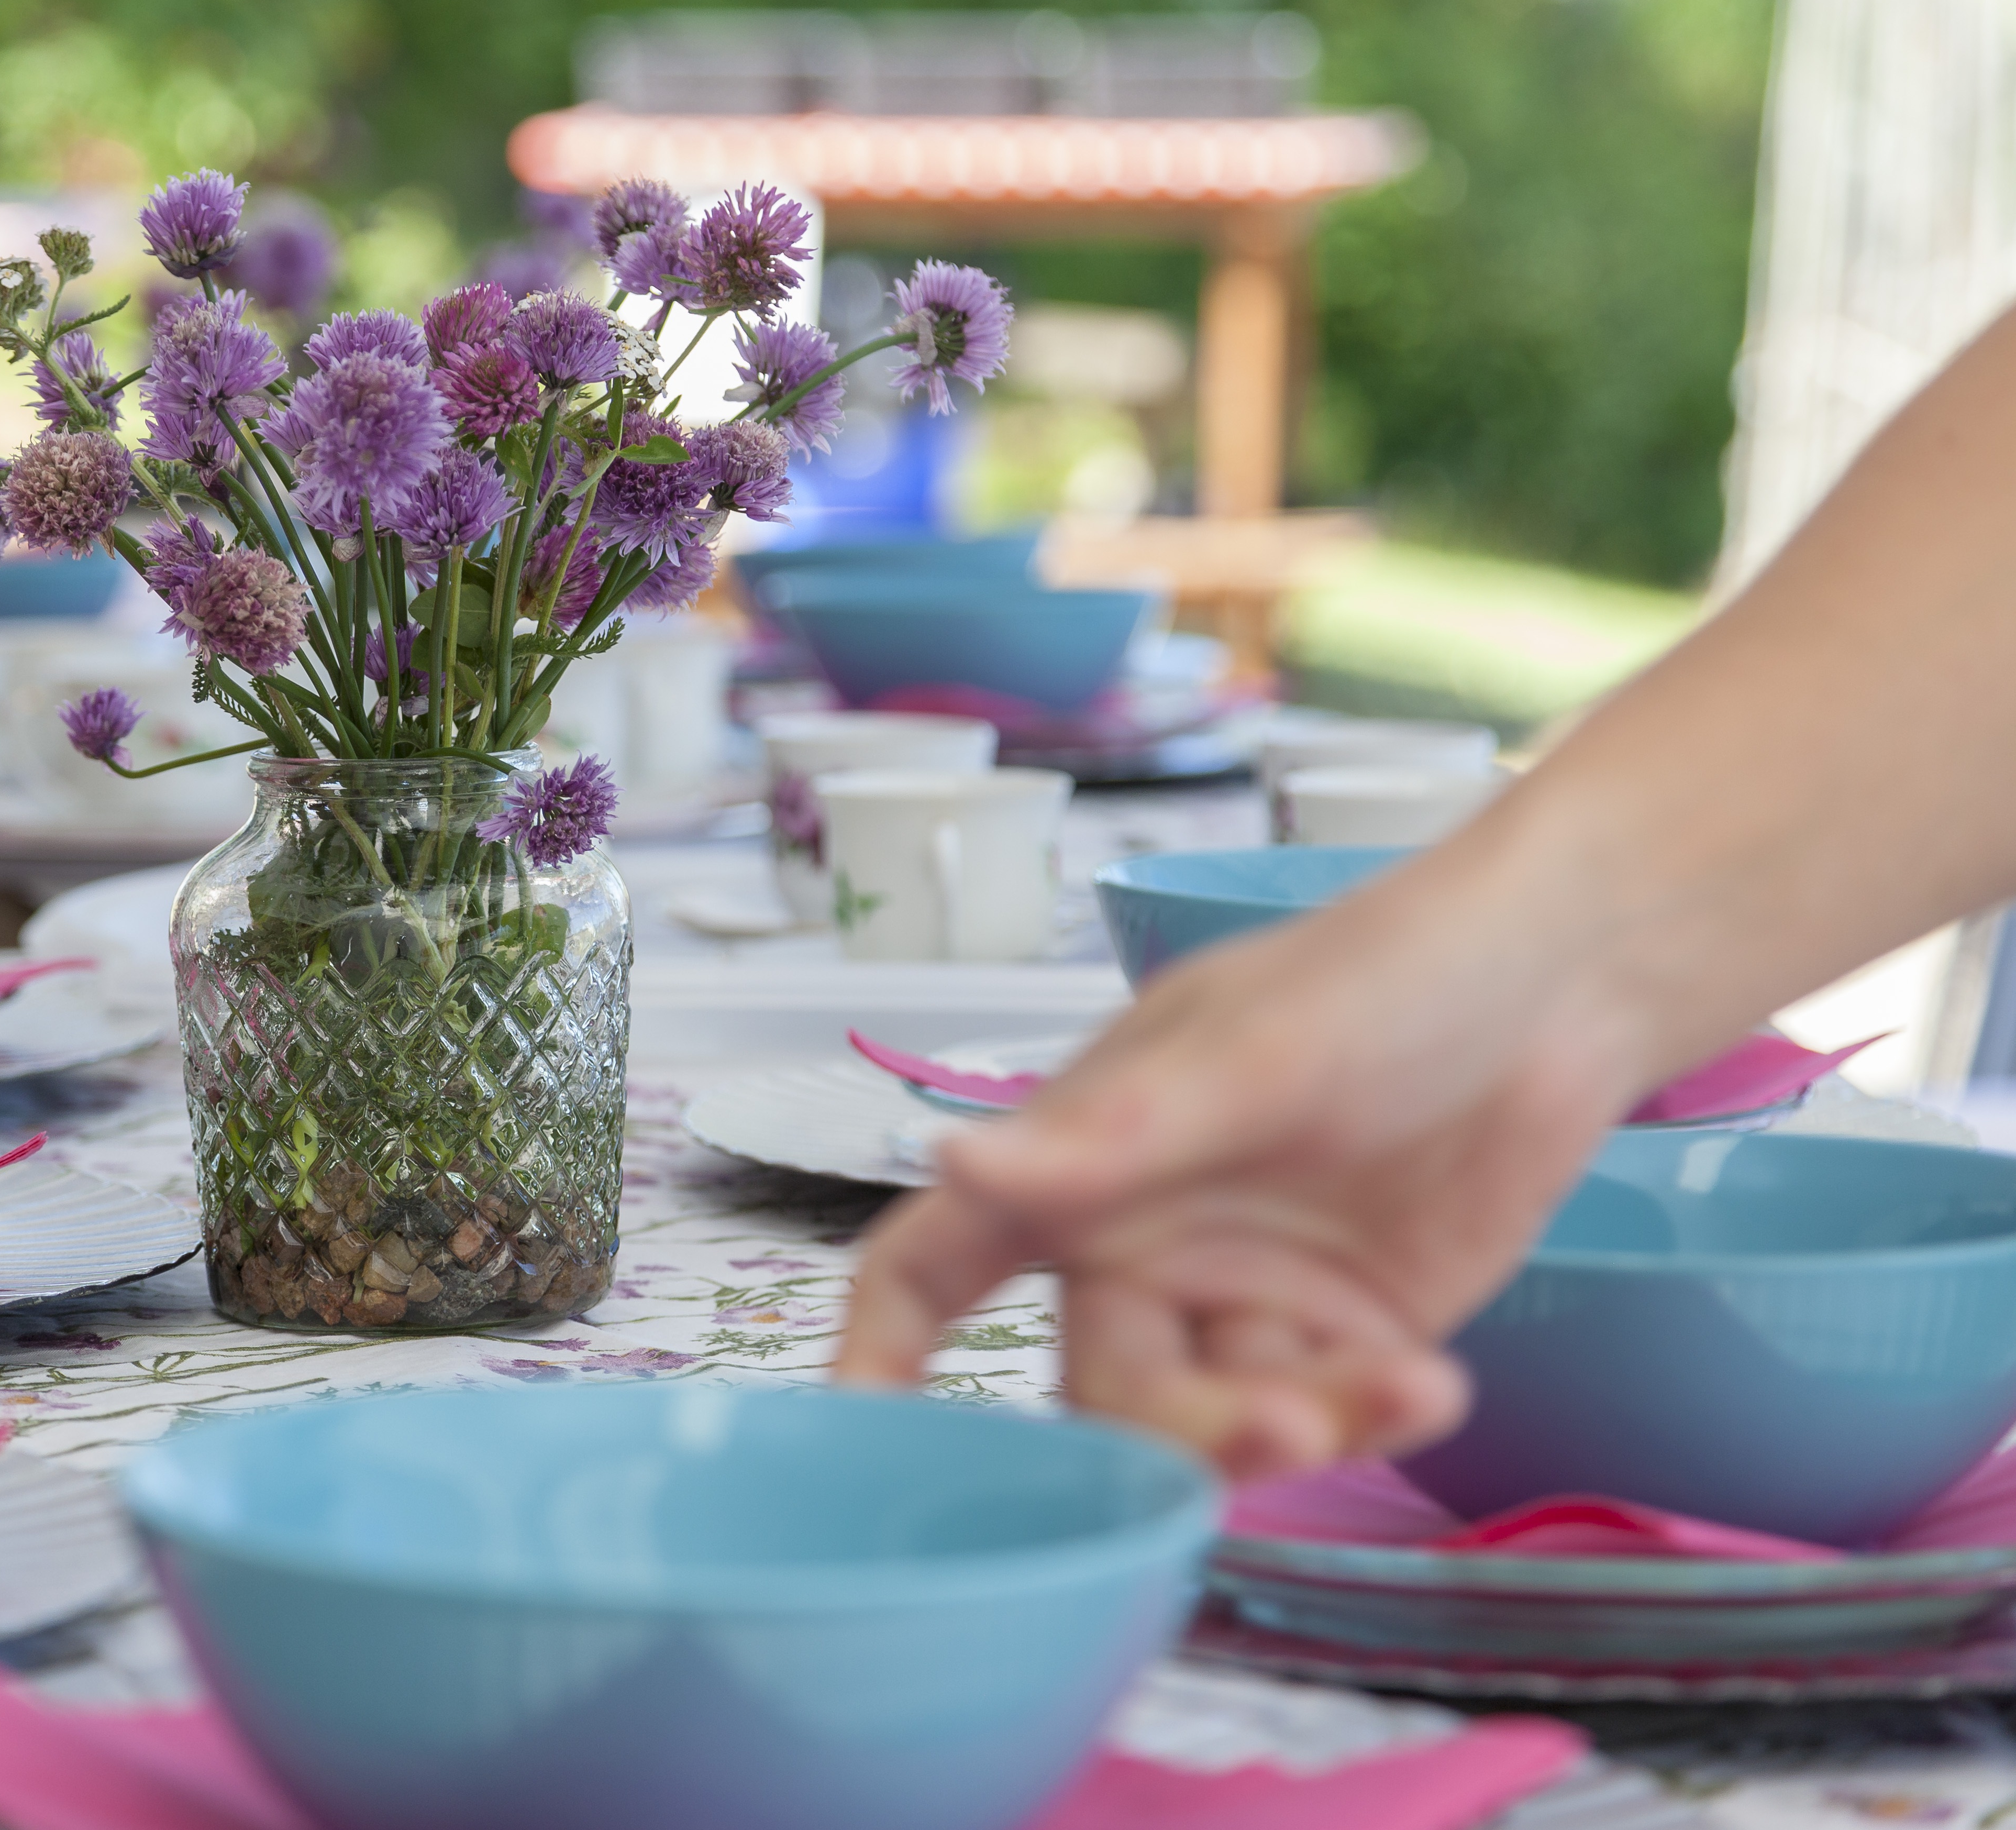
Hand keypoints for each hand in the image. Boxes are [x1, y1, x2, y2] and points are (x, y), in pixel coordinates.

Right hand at [836, 862, 1643, 1480]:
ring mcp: (1241, 1296)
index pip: (934, 1265)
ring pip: (1215, 1424)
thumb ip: (1100, 1137)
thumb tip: (948, 1157)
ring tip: (1401, 1390)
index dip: (881, 1350)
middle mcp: (1139, 1244)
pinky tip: (1431, 1383)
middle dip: (1186, 1432)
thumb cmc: (1381, 977)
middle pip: (1102, 1392)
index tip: (856, 1440)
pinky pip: (1317, 1415)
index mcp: (1077, 1163)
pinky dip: (1367, 1416)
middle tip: (1288, 1428)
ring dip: (1296, 1427)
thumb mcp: (1243, 1056)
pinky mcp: (1342, 1334)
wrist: (1559, 986)